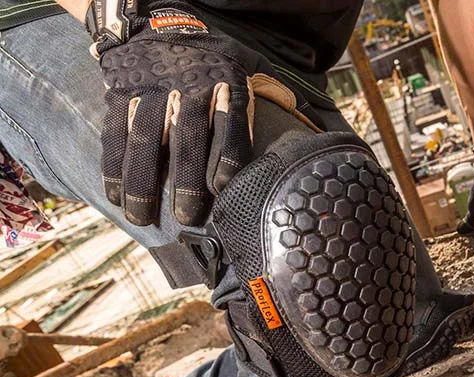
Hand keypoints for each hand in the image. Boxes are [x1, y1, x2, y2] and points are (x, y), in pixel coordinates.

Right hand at [87, 1, 312, 226]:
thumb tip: (318, 127)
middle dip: (185, 182)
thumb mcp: (250, 63)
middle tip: (186, 217)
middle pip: (187, 140)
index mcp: (225, 84)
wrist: (154, 17)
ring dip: (141, 182)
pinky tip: (115, 195)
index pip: (230, 123)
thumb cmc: (212, 54)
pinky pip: (115, 133)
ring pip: (146, 141)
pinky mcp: (120, 95)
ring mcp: (151, 93)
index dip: (226, 156)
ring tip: (142, 216)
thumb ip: (277, 94)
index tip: (221, 187)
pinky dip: (113, 166)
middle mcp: (188, 89)